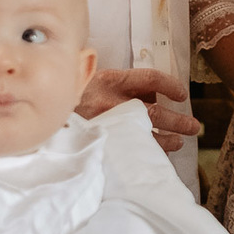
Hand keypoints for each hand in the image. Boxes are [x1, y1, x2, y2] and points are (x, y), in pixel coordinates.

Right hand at [78, 66, 201, 154]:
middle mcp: (109, 101)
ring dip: (166, 140)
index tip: (181, 93)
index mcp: (110, 80)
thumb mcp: (93, 80)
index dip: (170, 84)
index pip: (149, 78)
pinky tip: (155, 155)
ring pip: (145, 134)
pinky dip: (145, 153)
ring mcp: (104, 124)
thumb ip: (121, 85)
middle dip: (178, 120)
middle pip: (154, 111)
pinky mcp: (98, 142)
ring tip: (179, 143)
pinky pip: (129, 149)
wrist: (39, 109)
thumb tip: (153, 95)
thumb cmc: (71, 96)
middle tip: (194, 126)